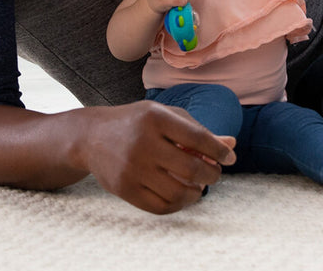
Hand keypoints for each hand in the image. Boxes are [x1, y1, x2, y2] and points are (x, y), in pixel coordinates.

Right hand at [81, 101, 236, 214]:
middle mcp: (143, 142)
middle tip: (215, 174)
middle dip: (212, 175)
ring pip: (177, 192)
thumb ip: (198, 130)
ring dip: (197, 193)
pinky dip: (177, 205)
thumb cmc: (136, 123)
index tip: (228, 158)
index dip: (219, 151)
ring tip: (199, 187)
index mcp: (156, 118)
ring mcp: (131, 168)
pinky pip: (159, 206)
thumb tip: (231, 146)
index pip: (198, 138)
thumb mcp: (165, 116)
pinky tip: (182, 197)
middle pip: (191, 168)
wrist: (91, 136)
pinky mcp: (123, 188)